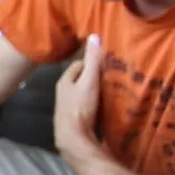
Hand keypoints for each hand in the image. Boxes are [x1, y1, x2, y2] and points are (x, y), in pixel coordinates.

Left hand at [54, 34, 104, 167]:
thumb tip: (94, 35)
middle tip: (111, 76)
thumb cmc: (80, 107)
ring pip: (83, 94)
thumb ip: (93, 60)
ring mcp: (68, 107)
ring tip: (112, 90)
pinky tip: (106, 108)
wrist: (74, 138)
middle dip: (93, 77)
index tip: (105, 62)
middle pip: (80, 80)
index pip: (77, 65)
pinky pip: (87, 107)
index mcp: (64, 81)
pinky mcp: (75, 120)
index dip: (90, 62)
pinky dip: (95, 105)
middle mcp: (63, 93)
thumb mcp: (89, 81)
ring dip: (95, 92)